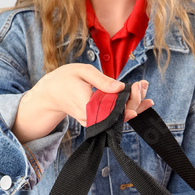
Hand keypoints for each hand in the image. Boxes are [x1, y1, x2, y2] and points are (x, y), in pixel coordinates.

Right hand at [13, 65, 153, 142]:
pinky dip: (126, 106)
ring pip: (119, 117)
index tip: (138, 86)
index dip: (130, 100)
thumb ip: (102, 80)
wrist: (51, 94)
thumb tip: (121, 87)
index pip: (115, 108)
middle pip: (120, 115)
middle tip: (144, 84)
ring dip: (134, 104)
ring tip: (144, 88)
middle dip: (135, 101)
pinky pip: (114, 116)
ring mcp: (93, 122)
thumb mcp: (83, 72)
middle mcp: (92, 118)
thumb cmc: (66, 79)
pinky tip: (137, 96)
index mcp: (88, 106)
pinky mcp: (95, 121)